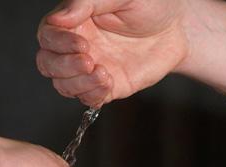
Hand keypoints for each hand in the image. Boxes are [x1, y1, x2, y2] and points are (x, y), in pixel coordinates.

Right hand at [36, 0, 188, 106]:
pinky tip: (107, 83)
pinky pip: (87, 98)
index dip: (58, 44)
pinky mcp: (106, 86)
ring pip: (63, 85)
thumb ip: (86, 2)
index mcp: (73, 22)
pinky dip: (92, 95)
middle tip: (90, 60)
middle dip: (64, 67)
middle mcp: (76, 47)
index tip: (82, 44)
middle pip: (47, 64)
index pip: (47, 36)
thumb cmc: (149, 3)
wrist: (178, 26)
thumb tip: (58, 19)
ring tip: (103, 73)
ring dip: (78, 84)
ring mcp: (89, 68)